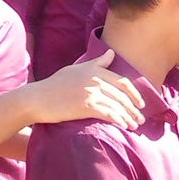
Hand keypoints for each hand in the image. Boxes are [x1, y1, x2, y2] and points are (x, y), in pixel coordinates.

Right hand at [24, 51, 146, 128]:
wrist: (38, 98)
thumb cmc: (55, 84)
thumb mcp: (75, 68)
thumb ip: (96, 63)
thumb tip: (111, 53)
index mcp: (94, 70)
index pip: (123, 82)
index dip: (135, 93)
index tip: (140, 103)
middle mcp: (95, 80)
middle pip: (123, 95)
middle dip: (134, 108)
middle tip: (141, 118)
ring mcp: (91, 93)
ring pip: (118, 106)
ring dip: (129, 117)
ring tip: (134, 125)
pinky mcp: (86, 106)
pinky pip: (109, 114)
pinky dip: (119, 120)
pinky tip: (124, 126)